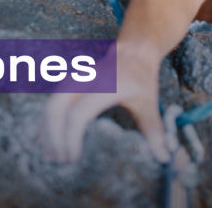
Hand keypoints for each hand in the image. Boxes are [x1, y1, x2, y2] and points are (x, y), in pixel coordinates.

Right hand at [41, 42, 169, 162]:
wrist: (135, 50)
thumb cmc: (141, 79)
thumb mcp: (149, 104)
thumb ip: (154, 131)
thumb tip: (165, 158)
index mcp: (105, 86)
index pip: (79, 113)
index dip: (71, 137)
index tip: (72, 158)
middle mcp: (86, 80)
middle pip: (57, 106)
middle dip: (52, 134)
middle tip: (56, 160)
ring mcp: (76, 78)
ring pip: (52, 102)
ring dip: (46, 129)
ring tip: (47, 155)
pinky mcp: (71, 82)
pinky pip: (53, 101)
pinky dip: (48, 121)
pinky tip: (47, 139)